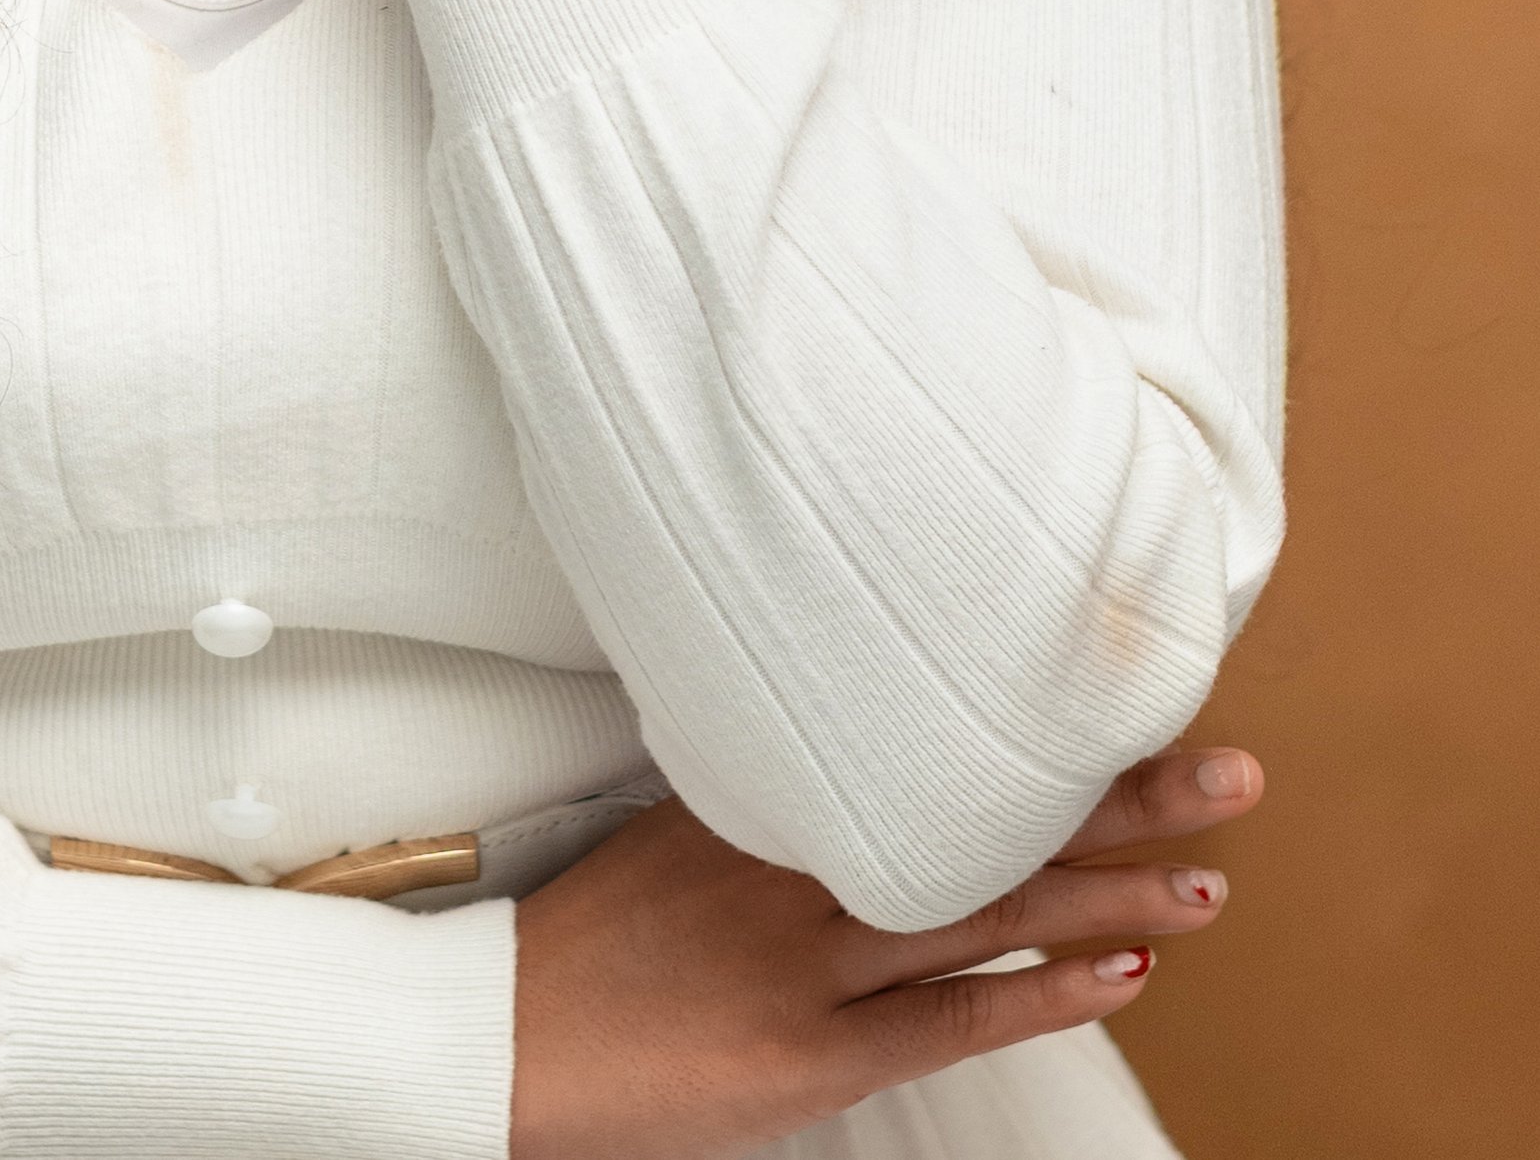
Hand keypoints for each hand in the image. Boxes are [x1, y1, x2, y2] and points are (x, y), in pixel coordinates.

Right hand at [508, 746, 1265, 1158]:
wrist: (505, 1031)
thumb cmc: (597, 934)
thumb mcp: (684, 823)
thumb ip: (779, 792)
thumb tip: (881, 755)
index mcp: (778, 788)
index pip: (941, 743)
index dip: (1052, 728)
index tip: (1140, 686)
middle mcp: (806, 859)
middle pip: (995, 818)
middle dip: (1125, 796)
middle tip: (1233, 771)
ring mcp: (814, 958)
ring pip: (993, 914)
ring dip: (1115, 897)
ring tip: (1212, 879)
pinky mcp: (813, 1053)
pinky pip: (952, 1018)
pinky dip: (1043, 996)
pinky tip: (1124, 976)